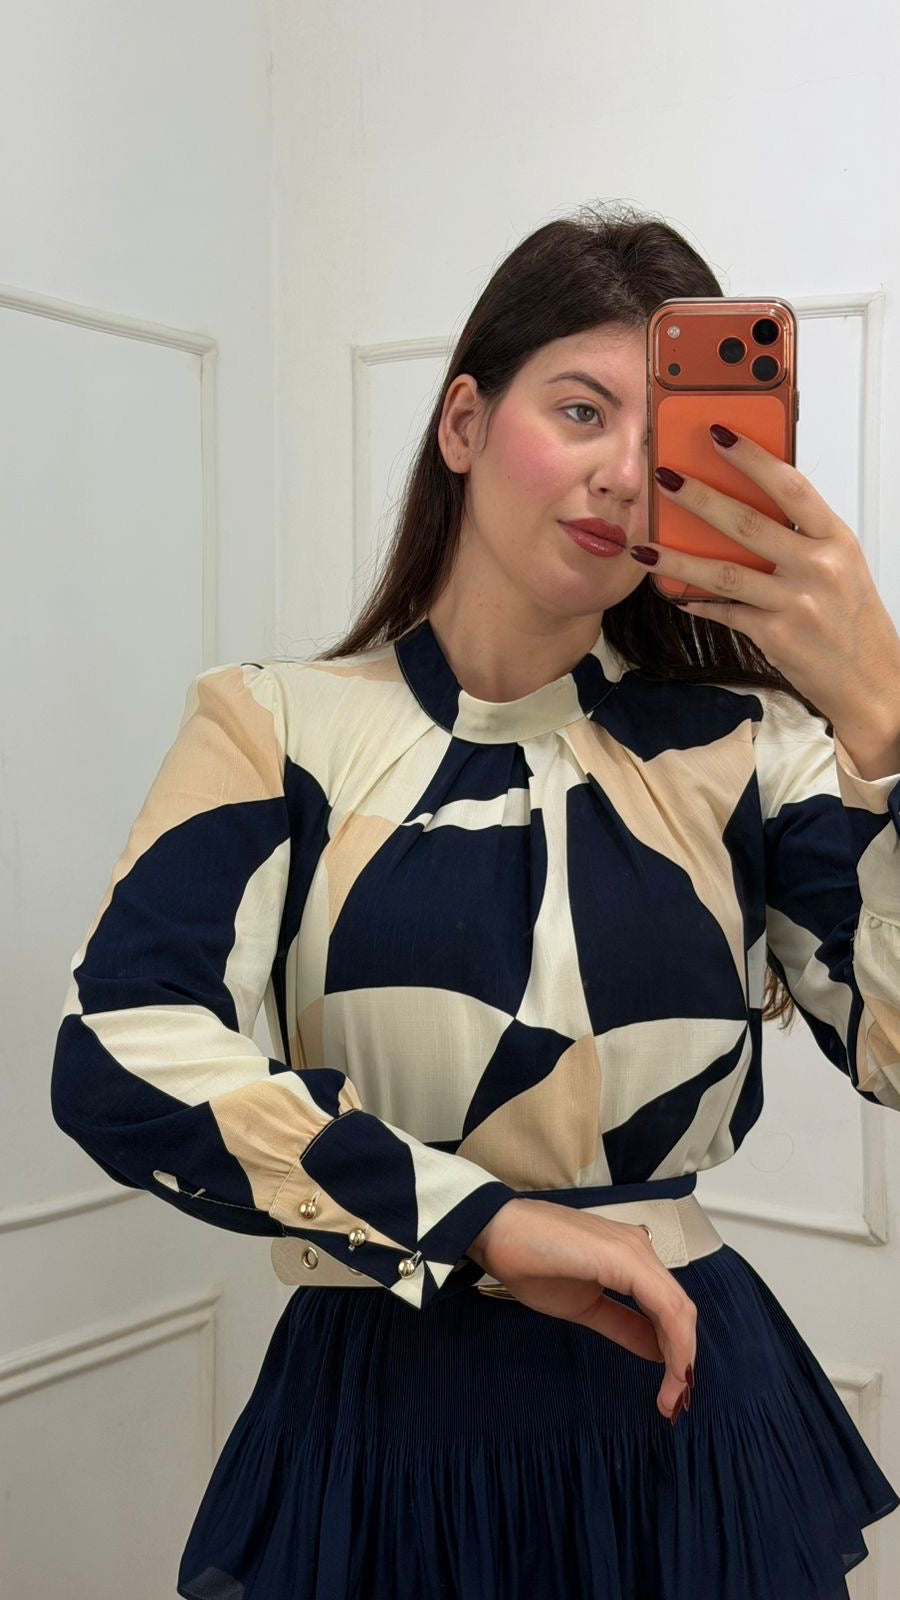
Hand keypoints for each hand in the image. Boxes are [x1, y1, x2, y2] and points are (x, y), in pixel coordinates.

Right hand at [469, 1197, 695, 1419]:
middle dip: (683, 1361)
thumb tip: (658, 1350)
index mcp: (630, 1259)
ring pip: (678, 1310)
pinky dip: (675, 1341)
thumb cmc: (529, 1263)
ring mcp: (634, 1250)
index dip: (677, 1352)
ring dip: (681, 1357)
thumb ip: (624, 1325)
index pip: (669, 1309)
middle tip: (675, 1401)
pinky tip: (670, 1369)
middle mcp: (639, 1249)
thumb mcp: (584, 1307)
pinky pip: (664, 1305)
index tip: (671, 1392)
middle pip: (680, 1311)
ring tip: (672, 1396)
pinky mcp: (625, 1257)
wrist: (494, 1232)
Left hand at [631, 424, 899, 731]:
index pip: (791, 487)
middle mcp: (817, 568)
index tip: (719, 435)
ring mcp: (795, 603)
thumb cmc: (852, 618)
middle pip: (747, 524)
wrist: (870, 680)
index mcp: (835, 540)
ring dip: (678, 559)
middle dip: (699, 498)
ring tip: (644, 547)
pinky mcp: (775, 636)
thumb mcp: (840, 566)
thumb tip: (745, 507)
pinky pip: (725, 612)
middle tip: (665, 478)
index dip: (753, 458)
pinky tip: (672, 593)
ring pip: (724, 573)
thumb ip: (801, 537)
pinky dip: (697, 601)